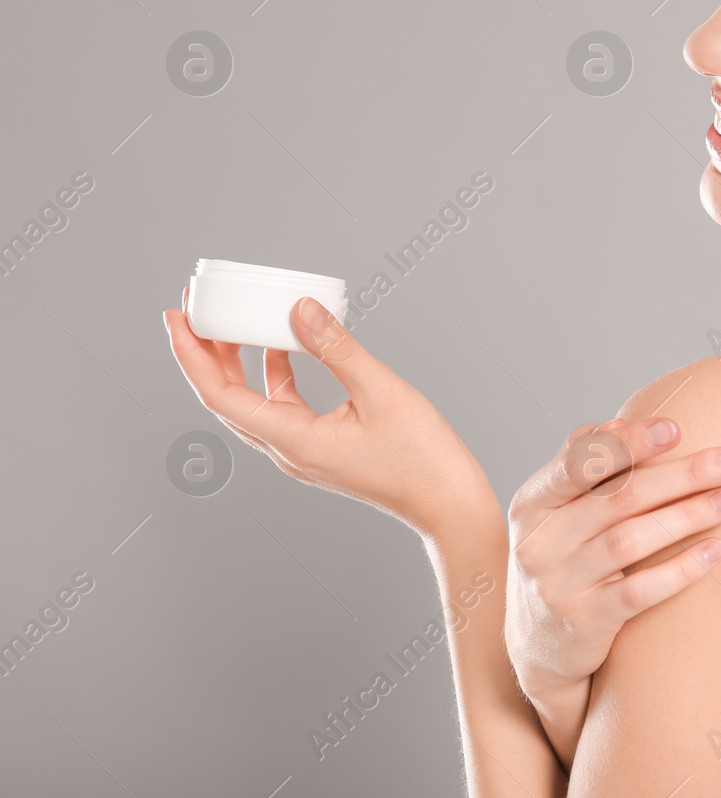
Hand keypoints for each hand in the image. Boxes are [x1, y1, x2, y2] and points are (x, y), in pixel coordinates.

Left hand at [162, 293, 493, 534]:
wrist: (449, 505)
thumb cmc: (423, 458)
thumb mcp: (382, 393)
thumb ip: (337, 349)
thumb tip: (298, 309)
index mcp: (293, 441)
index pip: (220, 395)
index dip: (192, 354)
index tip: (177, 317)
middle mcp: (288, 450)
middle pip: (227, 398)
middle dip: (204, 353)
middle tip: (192, 310)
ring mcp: (303, 452)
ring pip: (252, 402)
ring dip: (237, 362)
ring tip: (230, 322)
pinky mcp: (321, 448)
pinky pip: (282, 407)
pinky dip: (275, 373)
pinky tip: (285, 346)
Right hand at [504, 417, 720, 699]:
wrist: (538, 647)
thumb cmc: (563, 560)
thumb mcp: (556, 514)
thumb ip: (583, 469)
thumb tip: (615, 424)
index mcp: (534, 503)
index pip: (578, 463)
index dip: (628, 444)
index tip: (677, 428)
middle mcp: (539, 542)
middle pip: (618, 498)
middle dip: (683, 474)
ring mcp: (559, 586)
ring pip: (629, 542)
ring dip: (687, 516)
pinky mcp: (583, 623)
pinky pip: (639, 592)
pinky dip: (681, 569)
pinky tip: (717, 551)